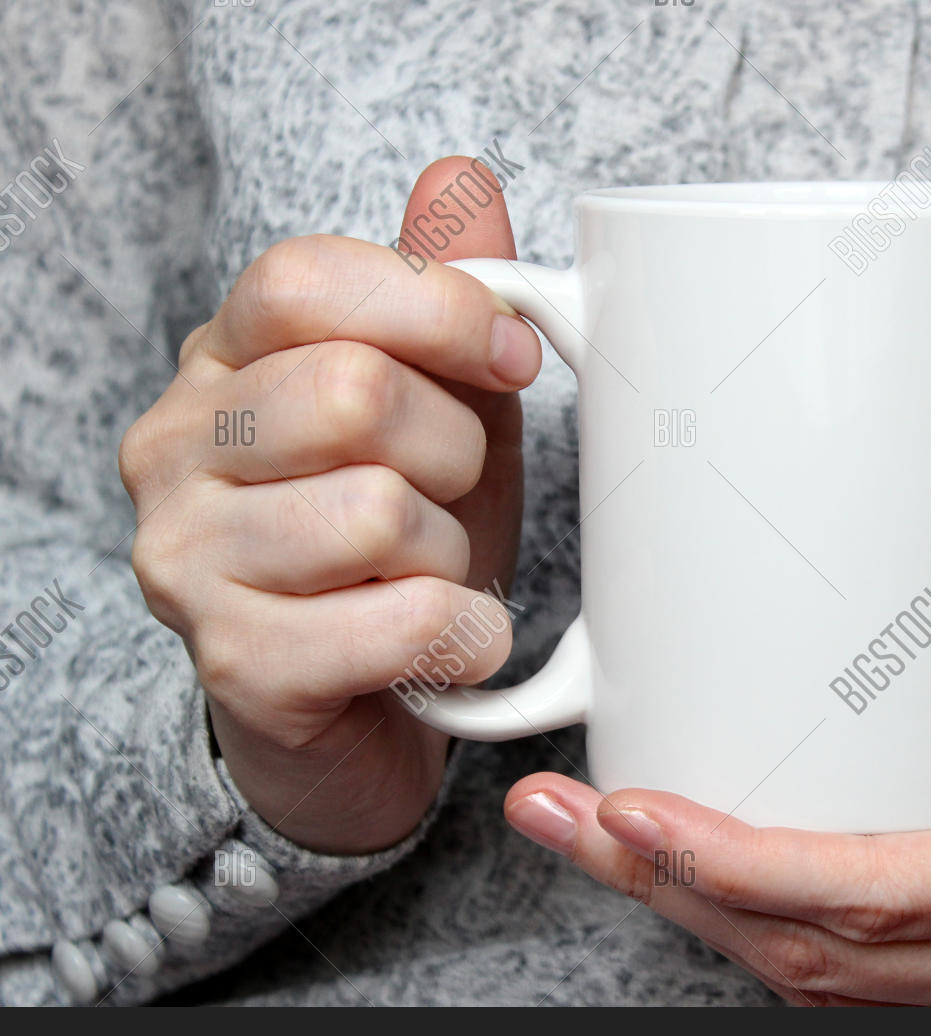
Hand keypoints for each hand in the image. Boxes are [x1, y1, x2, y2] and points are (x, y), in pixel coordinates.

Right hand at [120, 157, 540, 853]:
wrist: (360, 711)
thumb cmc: (398, 549)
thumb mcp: (438, 409)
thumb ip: (444, 302)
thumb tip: (461, 185)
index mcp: (221, 361)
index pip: (305, 279)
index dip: (439, 310)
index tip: (511, 361)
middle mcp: (174, 447)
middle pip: (355, 391)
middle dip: (454, 452)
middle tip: (451, 498)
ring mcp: (186, 559)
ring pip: (380, 509)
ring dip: (454, 553)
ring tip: (431, 574)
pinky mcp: (236, 662)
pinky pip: (404, 619)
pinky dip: (465, 633)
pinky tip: (448, 642)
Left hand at [505, 624, 930, 1003]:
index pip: (874, 896)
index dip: (739, 865)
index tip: (634, 811)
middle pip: (814, 951)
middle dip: (672, 886)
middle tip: (564, 815)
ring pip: (813, 985)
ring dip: (692, 915)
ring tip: (596, 839)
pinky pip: (843, 994)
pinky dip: (752, 940)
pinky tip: (690, 882)